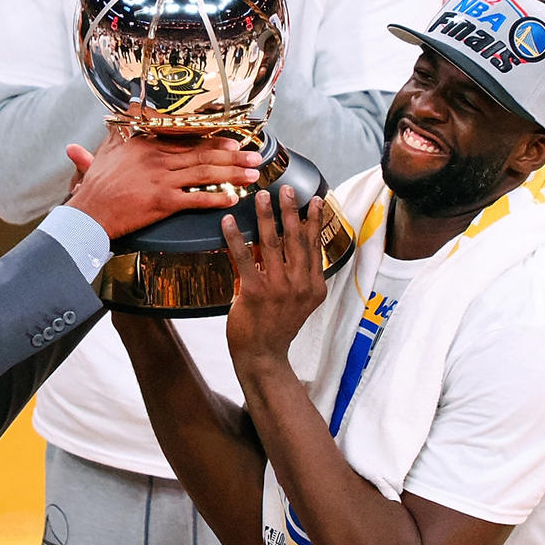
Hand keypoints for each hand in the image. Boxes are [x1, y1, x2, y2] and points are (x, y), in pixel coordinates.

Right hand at [64, 130, 262, 239]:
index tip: (233, 141)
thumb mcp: (108, 147)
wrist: (90, 213)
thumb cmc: (97, 184)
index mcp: (148, 144)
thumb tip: (130, 102)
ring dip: (232, 174)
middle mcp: (158, 158)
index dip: (214, 140)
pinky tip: (232, 199)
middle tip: (255, 157)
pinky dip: (216, 199)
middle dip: (233, 156)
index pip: (188, 139)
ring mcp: (162, 180)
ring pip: (205, 174)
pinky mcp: (163, 202)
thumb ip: (123, 125)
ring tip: (252, 175)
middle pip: (203, 155)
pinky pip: (196, 199)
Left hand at [222, 186, 327, 366]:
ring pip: (272, 243)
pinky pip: (244, 258)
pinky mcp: (254, 293)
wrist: (263, 356)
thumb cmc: (278, 326)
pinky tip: (229, 222)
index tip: (314, 199)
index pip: (315, 246)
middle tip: (286, 189)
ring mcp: (278, 288)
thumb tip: (297, 246)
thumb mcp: (301, 301)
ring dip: (266, 217)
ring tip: (261, 196)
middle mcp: (299, 285)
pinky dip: (236, 237)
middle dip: (291, 211)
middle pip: (296, 239)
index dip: (314, 221)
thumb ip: (301, 276)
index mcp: (314, 285)